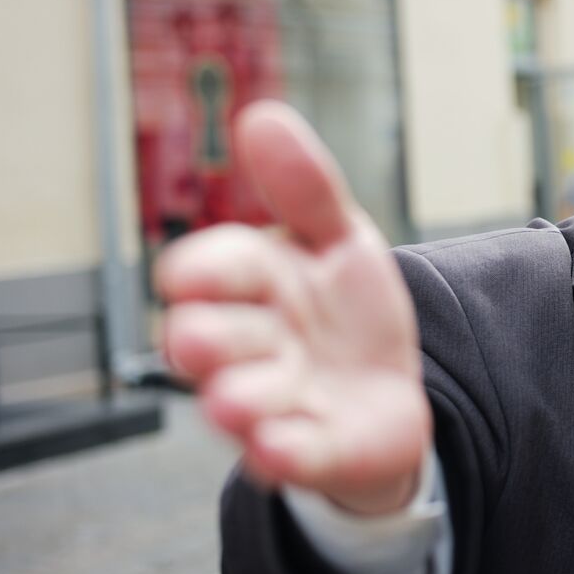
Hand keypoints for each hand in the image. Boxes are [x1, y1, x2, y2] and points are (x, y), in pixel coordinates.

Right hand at [156, 101, 429, 516]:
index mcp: (258, 284)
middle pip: (220, 339)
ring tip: (234, 403)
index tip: (186, 274)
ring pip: (247, 402)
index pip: (223, 269)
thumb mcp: (339, 238)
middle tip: (195, 339)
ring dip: (239, 400)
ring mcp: (283, 402)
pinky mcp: (316, 451)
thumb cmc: (345, 309)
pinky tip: (282, 447)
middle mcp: (257, 346)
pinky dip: (285, 453)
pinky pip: (293, 457)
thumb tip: (261, 117)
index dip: (208, 271)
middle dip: (210, 339)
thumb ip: (305, 187)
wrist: (387, 392)